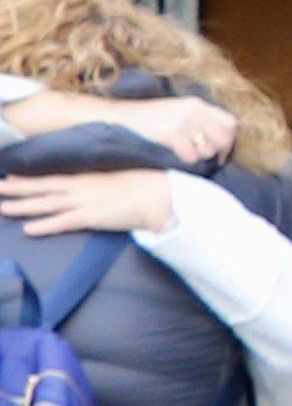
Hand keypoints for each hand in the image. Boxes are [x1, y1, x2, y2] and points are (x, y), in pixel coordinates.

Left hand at [0, 168, 174, 240]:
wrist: (162, 196)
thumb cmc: (148, 184)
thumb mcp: (121, 177)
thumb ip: (103, 182)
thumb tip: (97, 185)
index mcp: (89, 178)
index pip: (52, 177)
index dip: (30, 178)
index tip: (11, 176)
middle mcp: (81, 188)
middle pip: (42, 189)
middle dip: (17, 189)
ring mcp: (85, 202)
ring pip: (46, 204)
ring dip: (23, 206)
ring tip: (2, 207)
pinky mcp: (92, 217)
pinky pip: (63, 222)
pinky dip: (45, 225)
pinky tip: (28, 229)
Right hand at [113, 98, 232, 165]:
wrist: (122, 117)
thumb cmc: (150, 118)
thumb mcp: (179, 110)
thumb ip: (200, 119)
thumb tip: (220, 140)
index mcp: (198, 104)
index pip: (231, 122)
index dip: (230, 139)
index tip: (223, 151)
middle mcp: (194, 111)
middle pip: (223, 138)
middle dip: (218, 151)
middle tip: (209, 159)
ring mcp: (184, 122)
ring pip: (207, 149)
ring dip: (199, 156)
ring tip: (186, 152)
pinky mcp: (172, 133)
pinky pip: (190, 155)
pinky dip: (185, 159)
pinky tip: (176, 154)